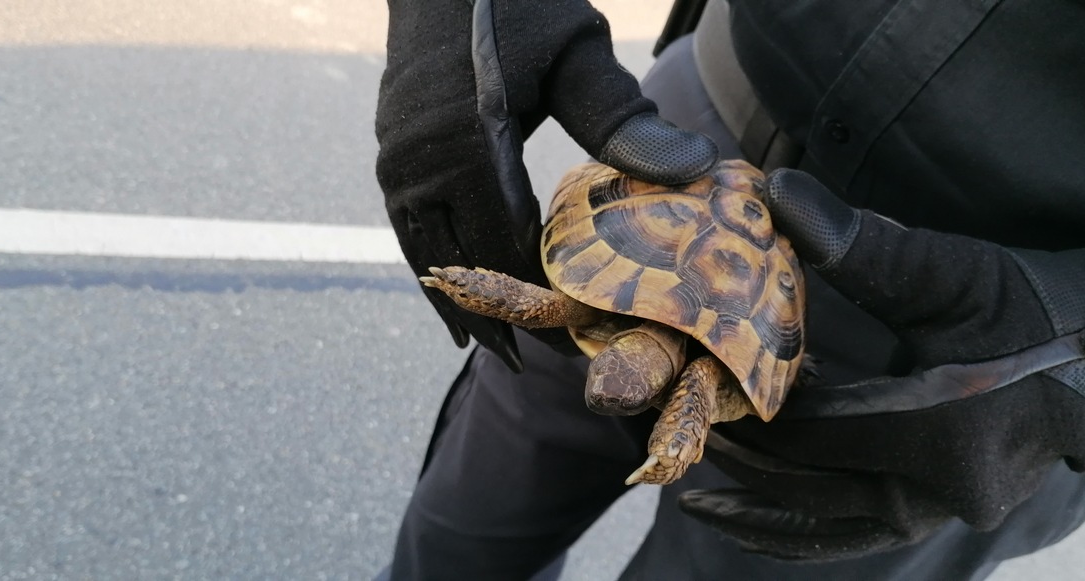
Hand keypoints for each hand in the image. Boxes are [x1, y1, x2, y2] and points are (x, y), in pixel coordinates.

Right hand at [376, 0, 717, 370]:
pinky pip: (408, 229)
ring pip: (427, 255)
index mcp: (471, 141)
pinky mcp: (388, 153)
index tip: (575, 336)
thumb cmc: (517, 2)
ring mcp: (397, 159)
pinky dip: (432, 267)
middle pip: (468, 261)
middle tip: (544, 362)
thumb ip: (624, 118)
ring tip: (496, 349)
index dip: (543, 297)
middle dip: (505, 315)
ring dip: (460, 304)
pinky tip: (450, 293)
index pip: (510, 244)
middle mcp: (422, 160)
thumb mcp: (577, 51)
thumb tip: (695, 169)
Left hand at [677, 169, 1084, 560]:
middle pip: (809, 482)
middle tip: (673, 428)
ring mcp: (934, 513)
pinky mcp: (929, 516)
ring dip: (754, 508)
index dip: (750, 408)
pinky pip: (846, 538)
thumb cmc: (1032, 310)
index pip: (817, 430)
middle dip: (739, 455)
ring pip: (822, 525)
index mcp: (945, 433)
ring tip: (692, 489)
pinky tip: (744, 520)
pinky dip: (793, 533)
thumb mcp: (953, 271)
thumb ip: (863, 244)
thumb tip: (775, 195)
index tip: (693, 379)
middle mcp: (938, 492)